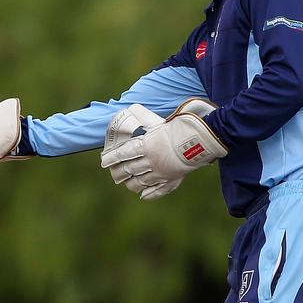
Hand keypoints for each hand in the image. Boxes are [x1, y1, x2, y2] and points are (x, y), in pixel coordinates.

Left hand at [101, 98, 224, 199]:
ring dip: (131, 184)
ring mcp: (161, 173)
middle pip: (129, 170)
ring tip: (126, 183)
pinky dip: (149, 194)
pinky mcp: (171, 180)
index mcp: (146, 146)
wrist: (198, 140)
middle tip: (113, 173)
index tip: (104, 161)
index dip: (112, 158)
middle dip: (118, 172)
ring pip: (140, 182)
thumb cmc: (177, 128)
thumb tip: (132, 107)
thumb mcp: (158, 121)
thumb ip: (143, 116)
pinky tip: (143, 196)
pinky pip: (157, 191)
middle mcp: (151, 162)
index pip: (123, 154)